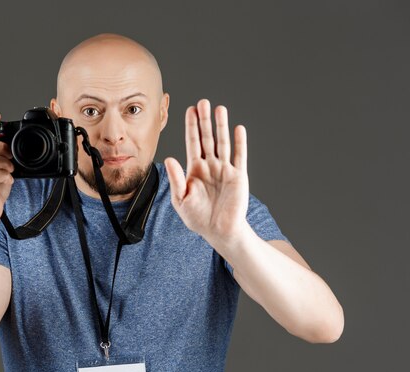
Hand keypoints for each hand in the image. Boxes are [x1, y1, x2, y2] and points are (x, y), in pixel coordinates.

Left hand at [164, 99, 249, 245]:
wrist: (219, 231)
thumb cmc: (198, 217)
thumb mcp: (181, 199)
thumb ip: (176, 179)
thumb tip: (169, 159)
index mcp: (195, 169)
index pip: (192, 142)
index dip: (191, 126)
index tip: (189, 109)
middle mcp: (210, 165)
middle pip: (207, 138)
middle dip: (204, 121)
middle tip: (203, 102)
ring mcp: (225, 169)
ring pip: (222, 143)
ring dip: (221, 126)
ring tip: (219, 109)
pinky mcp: (238, 176)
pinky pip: (239, 156)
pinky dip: (239, 143)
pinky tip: (238, 129)